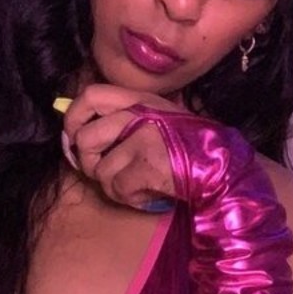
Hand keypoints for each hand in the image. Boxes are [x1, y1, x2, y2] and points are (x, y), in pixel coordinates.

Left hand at [59, 84, 201, 211]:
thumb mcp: (157, 118)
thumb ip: (122, 119)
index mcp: (139, 98)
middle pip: (85, 139)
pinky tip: (148, 193)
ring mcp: (144, 138)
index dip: (72, 118)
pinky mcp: (148, 165)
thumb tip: (78, 134)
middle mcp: (140, 113)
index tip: (73, 137)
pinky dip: (130, 197)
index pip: (90, 95)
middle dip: (88, 163)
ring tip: (136, 184)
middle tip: (105, 171)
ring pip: (100, 170)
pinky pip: (117, 188)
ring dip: (113, 185)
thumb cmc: (187, 146)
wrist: (220, 166)